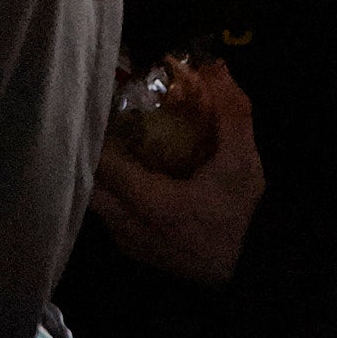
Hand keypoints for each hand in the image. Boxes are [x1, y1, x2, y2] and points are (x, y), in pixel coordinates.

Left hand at [91, 57, 262, 283]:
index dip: (94, 133)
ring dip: (96, 173)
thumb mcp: (244, 163)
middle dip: (87, 151)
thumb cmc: (243, 217)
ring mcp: (127, 241)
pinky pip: (105, 215)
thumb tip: (215, 65)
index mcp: (153, 202)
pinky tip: (120, 173)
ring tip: (103, 141)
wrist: (249, 272)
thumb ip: (232, 114)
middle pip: (88, 183)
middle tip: (95, 120)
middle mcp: (129, 225)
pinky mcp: (131, 251)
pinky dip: (106, 193)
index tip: (92, 104)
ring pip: (93, 201)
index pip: (104, 165)